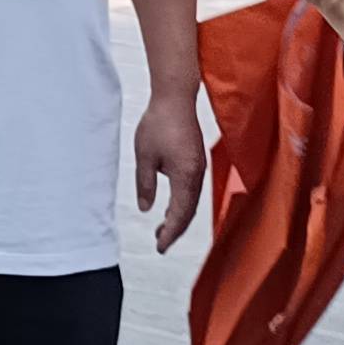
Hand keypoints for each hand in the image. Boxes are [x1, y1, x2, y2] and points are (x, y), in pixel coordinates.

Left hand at [133, 83, 205, 254]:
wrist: (175, 97)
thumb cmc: (158, 123)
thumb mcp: (144, 156)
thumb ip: (145, 185)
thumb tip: (146, 208)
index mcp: (186, 176)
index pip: (180, 214)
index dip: (170, 233)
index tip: (159, 247)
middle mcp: (197, 174)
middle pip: (189, 211)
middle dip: (175, 230)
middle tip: (160, 243)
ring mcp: (199, 167)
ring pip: (192, 201)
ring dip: (178, 217)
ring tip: (162, 229)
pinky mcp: (196, 160)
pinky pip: (192, 190)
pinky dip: (183, 203)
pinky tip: (170, 206)